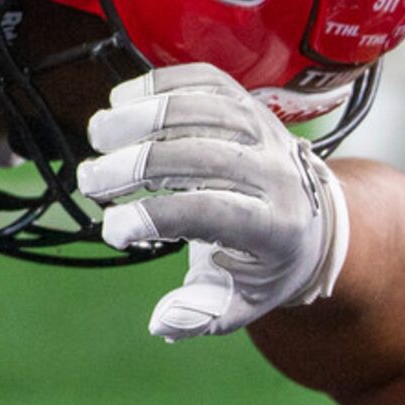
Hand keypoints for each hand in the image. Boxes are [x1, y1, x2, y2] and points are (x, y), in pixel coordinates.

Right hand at [77, 65, 350, 340]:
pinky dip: (162, 84)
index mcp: (275, 226)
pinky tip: (123, 100)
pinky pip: (207, 81)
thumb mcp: (242, 303)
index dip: (154, 216)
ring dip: (142, 117)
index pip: (210, 212)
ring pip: (202, 108)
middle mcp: (276, 170)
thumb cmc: (266, 267)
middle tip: (89, 180)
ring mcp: (265, 130)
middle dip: (135, 165)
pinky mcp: (250, 103)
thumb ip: (201, 314)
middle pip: (200, 155)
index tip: (112, 229)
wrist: (315, 220)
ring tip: (97, 134)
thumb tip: (162, 323)